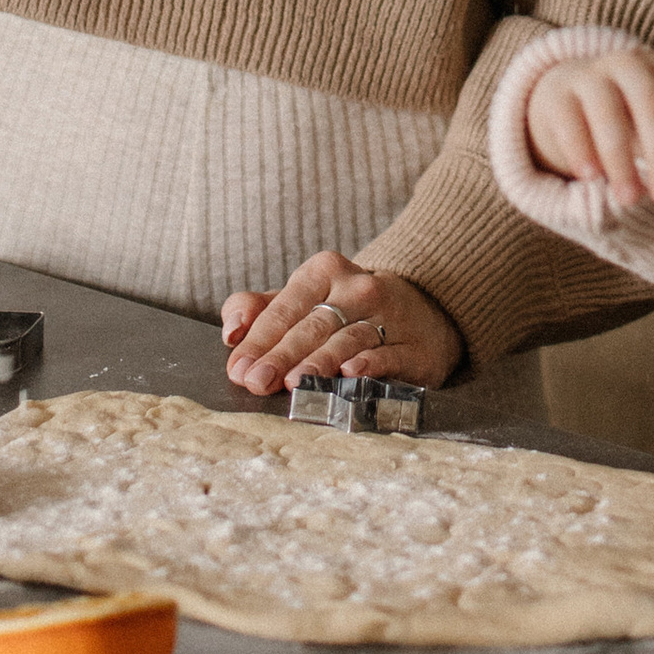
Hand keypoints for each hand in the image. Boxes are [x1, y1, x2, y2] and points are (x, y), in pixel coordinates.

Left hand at [220, 252, 463, 395]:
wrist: (422, 309)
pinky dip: (369, 363)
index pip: (285, 307)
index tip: (238, 368)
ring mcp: (390, 316)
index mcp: (324, 271)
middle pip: (312, 325)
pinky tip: (351, 373)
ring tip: (295, 382)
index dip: (259, 339)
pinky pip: (389, 354)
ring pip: (348, 338)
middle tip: (257, 382)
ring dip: (320, 361)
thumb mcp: (299, 299)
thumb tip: (231, 332)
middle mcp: (358, 288)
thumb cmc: (344, 308)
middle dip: (281, 355)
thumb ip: (256, 309)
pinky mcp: (414, 347)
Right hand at [526, 50, 653, 205]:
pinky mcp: (557, 94)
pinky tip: (590, 176)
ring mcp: (591, 75)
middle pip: (651, 103)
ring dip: (621, 158)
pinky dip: (581, 148)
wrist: (571, 96)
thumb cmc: (630, 120)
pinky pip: (569, 120)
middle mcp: (630, 65)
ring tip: (630, 199)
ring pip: (608, 111)